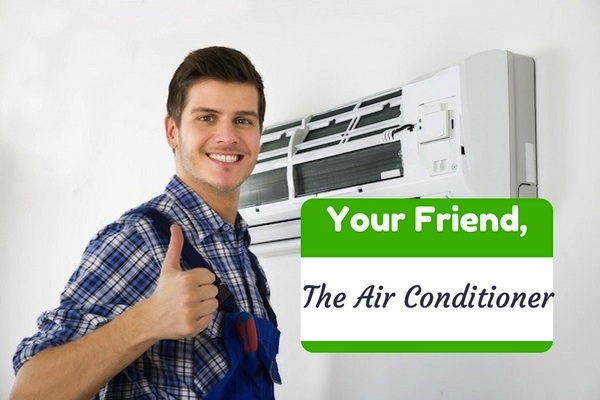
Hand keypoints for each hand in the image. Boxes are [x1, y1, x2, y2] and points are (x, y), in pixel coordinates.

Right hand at [144, 224, 218, 339]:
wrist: (152, 317)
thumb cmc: (163, 290)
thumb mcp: (169, 267)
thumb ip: (175, 246)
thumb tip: (175, 226)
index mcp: (187, 279)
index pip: (211, 276)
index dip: (202, 280)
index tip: (190, 284)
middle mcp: (190, 296)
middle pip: (214, 290)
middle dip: (204, 292)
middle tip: (189, 295)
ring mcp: (191, 312)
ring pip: (214, 304)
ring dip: (205, 305)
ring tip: (190, 305)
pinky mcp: (193, 327)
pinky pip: (210, 318)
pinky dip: (202, 318)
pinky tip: (190, 315)